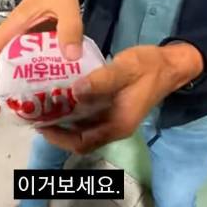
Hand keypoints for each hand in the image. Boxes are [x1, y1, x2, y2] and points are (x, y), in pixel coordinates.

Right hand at [0, 0, 82, 114]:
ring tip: (9, 107)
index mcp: (13, 27)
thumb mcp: (67, 4)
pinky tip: (29, 92)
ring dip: (1, 85)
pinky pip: (20, 63)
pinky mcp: (32, 43)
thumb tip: (70, 57)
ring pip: (3, 65)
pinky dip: (19, 78)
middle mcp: (12, 35)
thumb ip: (70, 27)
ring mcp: (21, 40)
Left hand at [38, 43, 203, 153]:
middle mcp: (113, 126)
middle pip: (79, 138)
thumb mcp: (126, 69)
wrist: (170, 64)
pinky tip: (61, 94)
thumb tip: (75, 91)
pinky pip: (88, 115)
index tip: (40, 124)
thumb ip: (101, 81)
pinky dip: (73, 109)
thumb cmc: (149, 67)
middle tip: (35, 113)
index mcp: (118, 124)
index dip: (59, 137)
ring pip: (82, 127)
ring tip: (42, 104)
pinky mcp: (112, 108)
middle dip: (57, 129)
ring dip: (63, 119)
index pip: (83, 142)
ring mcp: (113, 118)